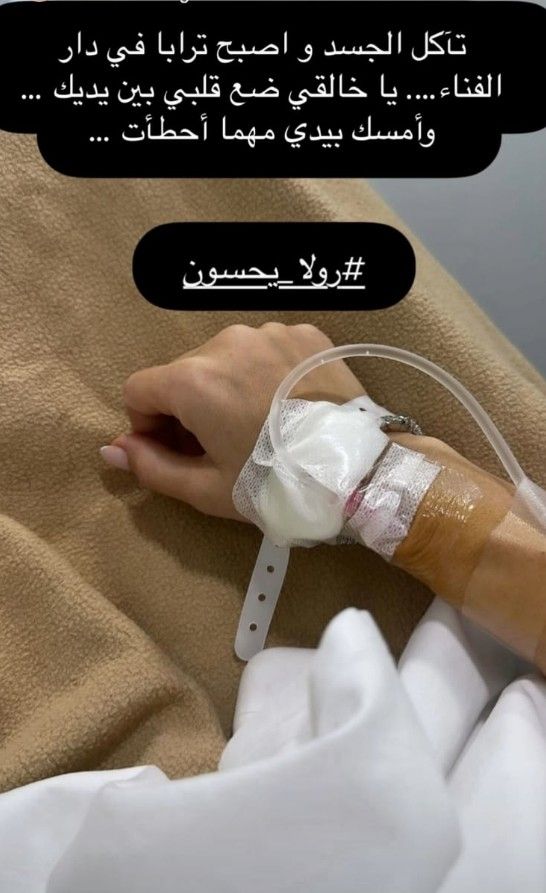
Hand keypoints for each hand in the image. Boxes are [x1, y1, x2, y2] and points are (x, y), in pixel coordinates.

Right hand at [101, 323, 364, 519]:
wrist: (358, 470)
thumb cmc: (277, 484)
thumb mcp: (208, 489)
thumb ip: (152, 467)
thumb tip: (112, 450)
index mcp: (193, 379)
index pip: (139, 389)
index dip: (148, 425)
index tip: (176, 449)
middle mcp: (226, 342)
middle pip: (182, 372)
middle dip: (187, 408)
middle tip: (219, 445)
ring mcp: (268, 332)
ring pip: (224, 358)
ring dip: (225, 387)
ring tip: (258, 425)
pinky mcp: (304, 332)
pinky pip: (264, 350)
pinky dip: (263, 373)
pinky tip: (286, 405)